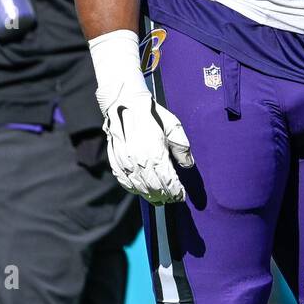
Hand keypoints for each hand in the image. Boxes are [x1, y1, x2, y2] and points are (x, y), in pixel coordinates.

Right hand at [89, 30, 194, 203]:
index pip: (168, 181)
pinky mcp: (115, 161)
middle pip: (154, 187)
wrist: (125, 104)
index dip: (175, 191)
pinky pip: (124, 182)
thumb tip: (188, 165)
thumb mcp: (173, 126)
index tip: (181, 196)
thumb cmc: (153, 115)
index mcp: (155, 152)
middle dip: (165, 196)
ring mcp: (124, 162)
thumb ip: (181, 147)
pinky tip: (142, 191)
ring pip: (139, 187)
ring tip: (160, 199)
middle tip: (172, 199)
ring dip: (150, 196)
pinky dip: (134, 189)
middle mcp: (138, 160)